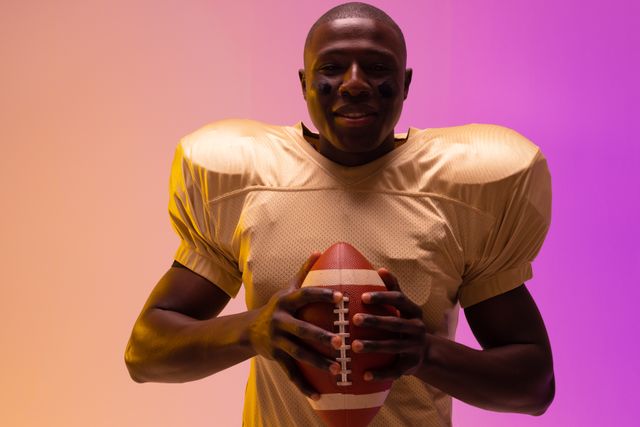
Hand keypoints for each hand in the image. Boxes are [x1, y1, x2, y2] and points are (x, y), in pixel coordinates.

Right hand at [248, 252, 342, 398]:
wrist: (249, 330)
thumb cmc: (279, 306)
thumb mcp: (287, 288)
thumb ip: (304, 271)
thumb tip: (320, 251)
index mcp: (286, 302)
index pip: (306, 296)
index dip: (322, 295)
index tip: (341, 298)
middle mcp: (280, 321)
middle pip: (302, 329)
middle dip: (320, 336)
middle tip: (340, 341)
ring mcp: (277, 341)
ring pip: (298, 354)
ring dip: (318, 362)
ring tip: (337, 368)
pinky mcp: (276, 357)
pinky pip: (291, 373)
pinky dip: (304, 385)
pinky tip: (319, 394)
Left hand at [351, 267, 427, 381]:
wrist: (426, 352)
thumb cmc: (405, 322)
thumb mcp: (403, 306)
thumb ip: (393, 288)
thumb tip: (380, 269)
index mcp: (414, 311)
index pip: (400, 300)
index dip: (382, 297)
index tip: (363, 297)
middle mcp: (417, 328)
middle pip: (395, 324)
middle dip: (375, 321)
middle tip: (354, 319)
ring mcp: (415, 348)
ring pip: (393, 347)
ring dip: (374, 346)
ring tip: (354, 346)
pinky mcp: (410, 366)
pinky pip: (395, 371)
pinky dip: (380, 373)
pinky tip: (364, 375)